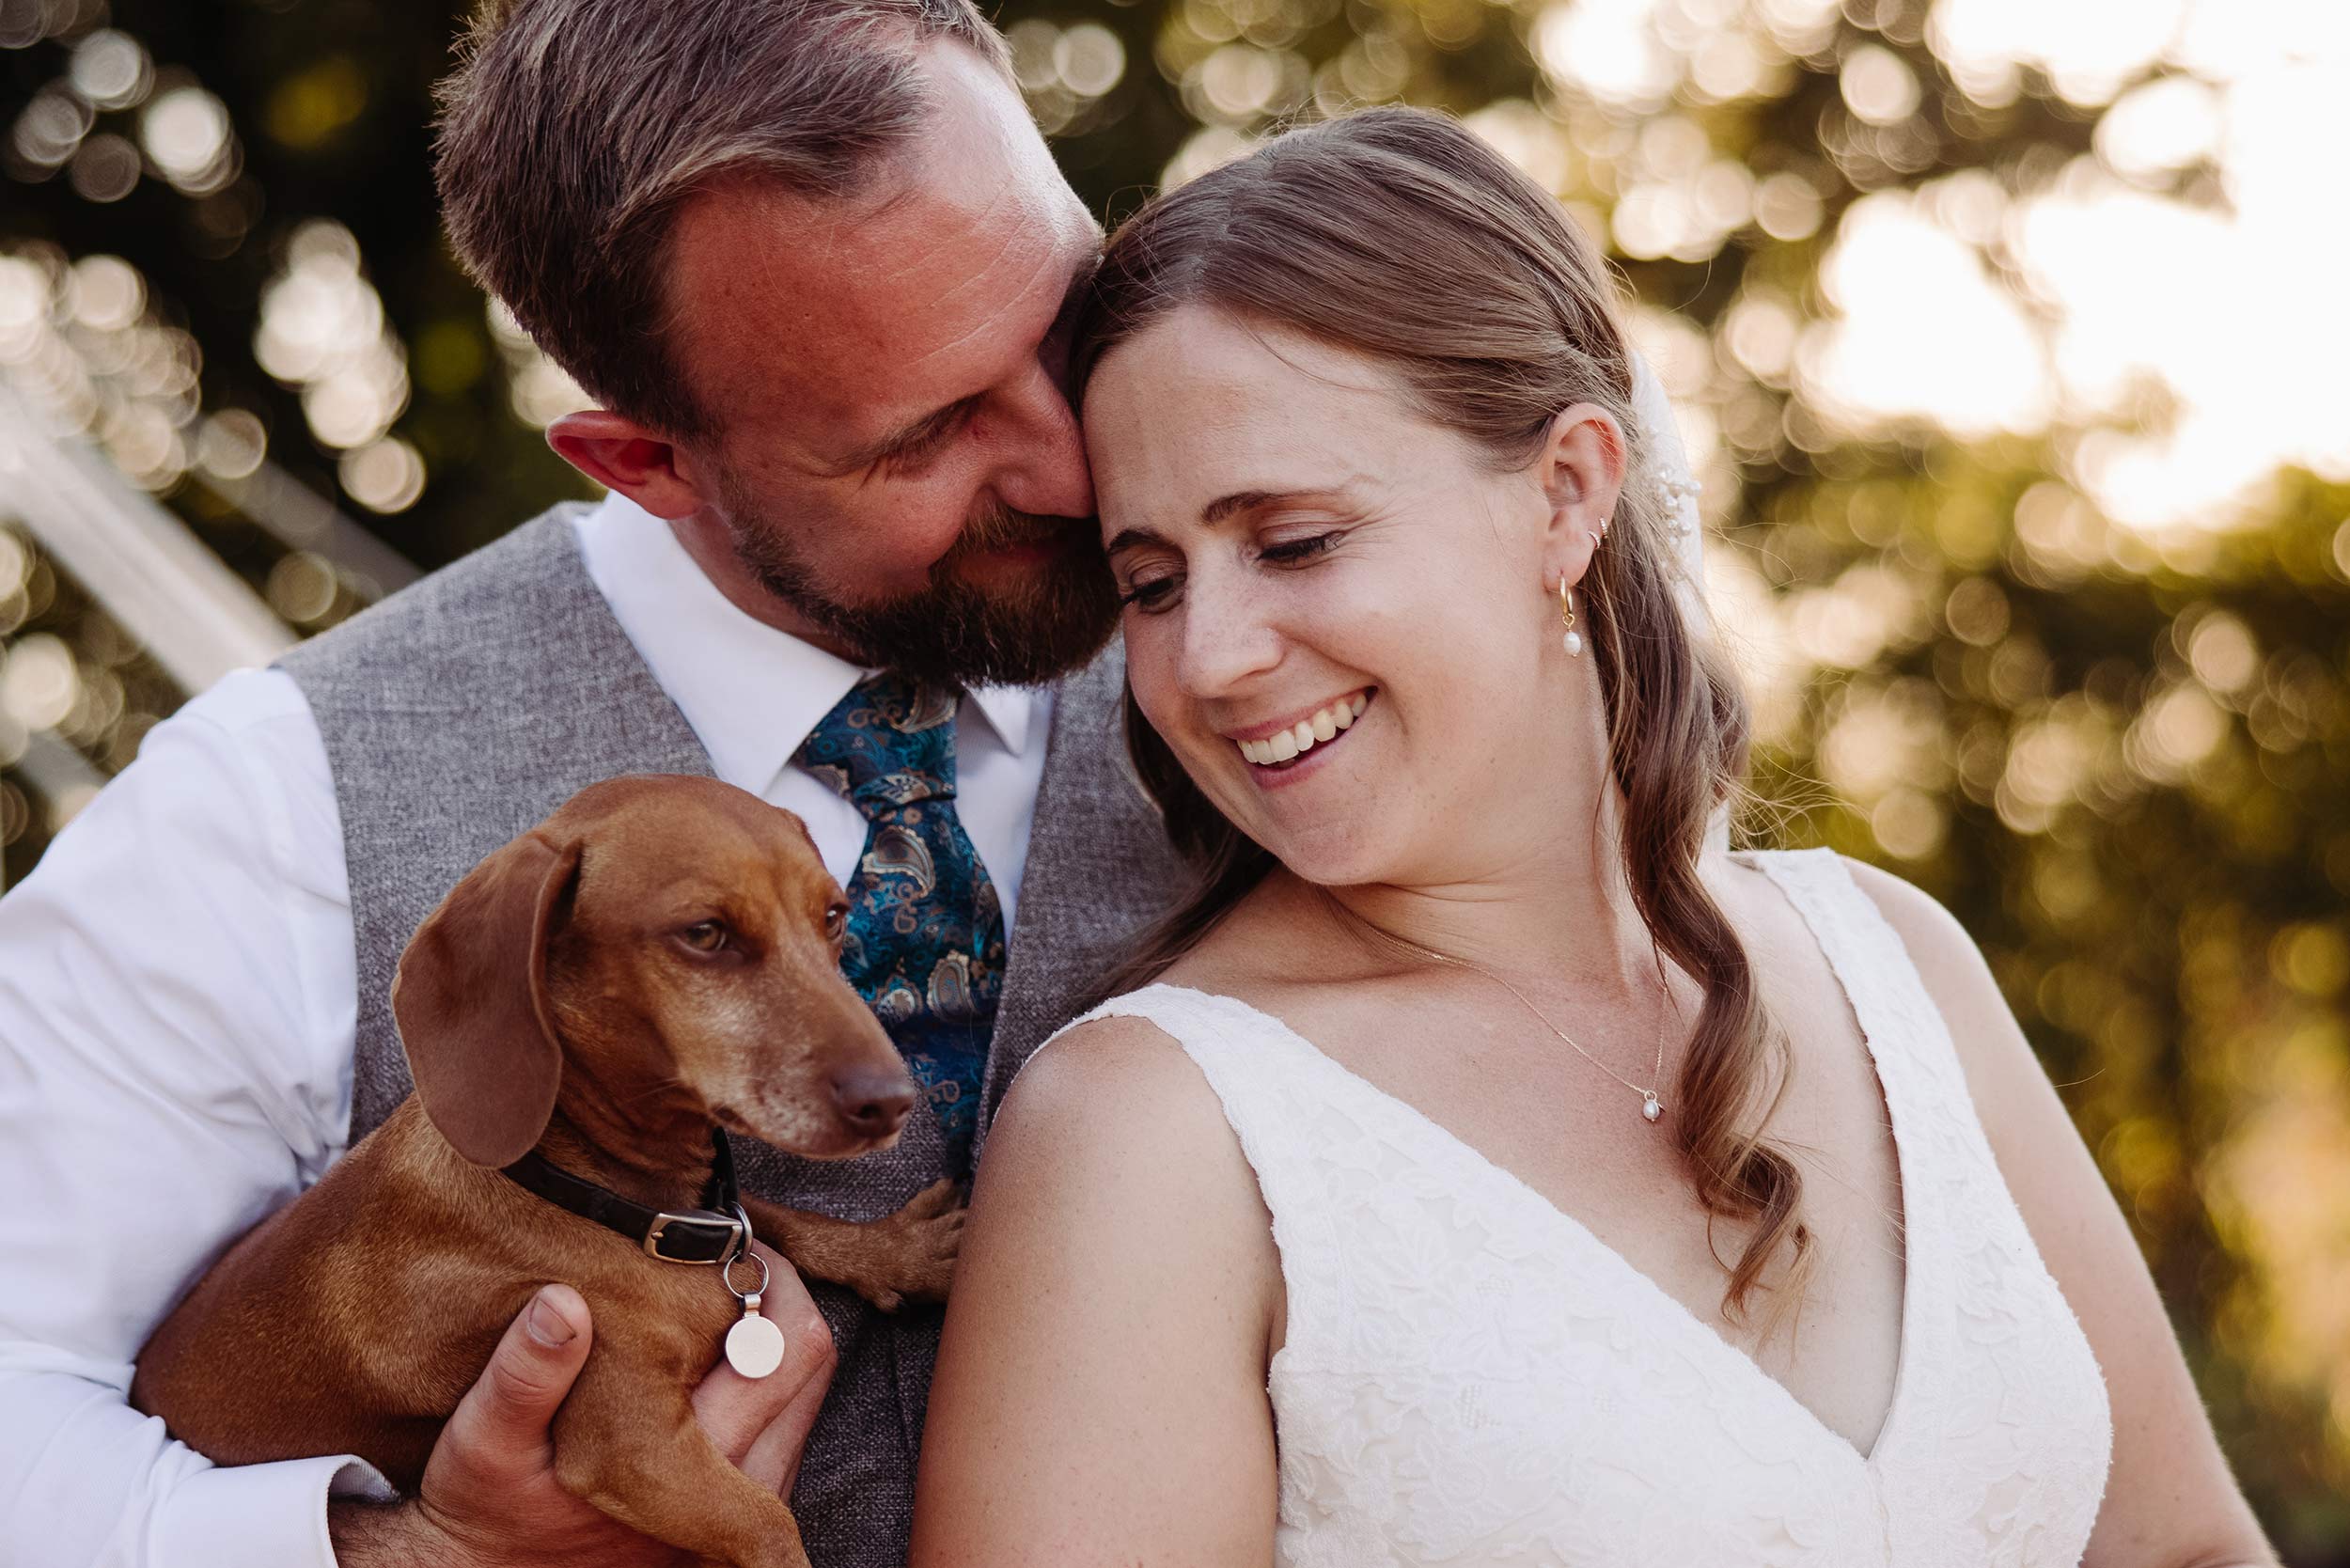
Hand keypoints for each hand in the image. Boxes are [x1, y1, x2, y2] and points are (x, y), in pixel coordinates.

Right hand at [330, 1245, 834, 1565]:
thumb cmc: (482, 1511)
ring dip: (767, 1344)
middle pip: (810, 1371)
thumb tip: (562, 1304)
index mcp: (688, 1466)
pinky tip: (698, 1358)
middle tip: (718, 1259)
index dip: (770, 1281)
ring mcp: (744, 1504)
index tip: (724, 1244)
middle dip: (775, 1302)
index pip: (786, 1354)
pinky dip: (756, 1383)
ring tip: (706, 1303)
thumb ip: (521, 1377)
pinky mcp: (734, 1512)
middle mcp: (739, 1489)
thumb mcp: (481, 1442)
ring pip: (801, 1401)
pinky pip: (780, 1428)